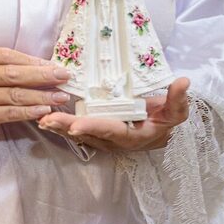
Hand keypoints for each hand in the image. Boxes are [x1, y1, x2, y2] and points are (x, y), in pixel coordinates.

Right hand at [0, 47, 71, 152]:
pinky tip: (44, 110)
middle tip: (65, 76)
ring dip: (42, 95)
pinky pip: (10, 112)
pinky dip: (30, 111)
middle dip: (43, 75)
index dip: (31, 59)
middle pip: (12, 73)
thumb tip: (36, 65)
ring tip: (61, 96)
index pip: (4, 55)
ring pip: (14, 94)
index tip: (52, 63)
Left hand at [37, 77, 190, 151]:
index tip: (76, 126)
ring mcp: (103, 139)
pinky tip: (45, 117)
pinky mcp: (95, 134)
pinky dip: (61, 124)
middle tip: (47, 120)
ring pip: (78, 134)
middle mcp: (114, 141)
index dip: (94, 128)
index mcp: (132, 136)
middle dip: (67, 127)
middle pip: (88, 134)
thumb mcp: (175, 112)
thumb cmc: (165, 120)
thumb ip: (178, 99)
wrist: (160, 130)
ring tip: (40, 118)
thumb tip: (183, 82)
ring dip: (59, 126)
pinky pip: (77, 130)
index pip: (111, 130)